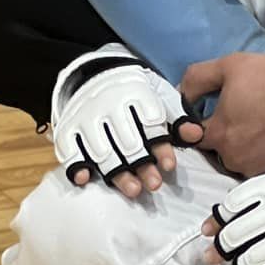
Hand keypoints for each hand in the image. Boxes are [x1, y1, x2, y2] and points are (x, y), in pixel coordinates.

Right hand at [52, 47, 202, 200]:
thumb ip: (178, 116)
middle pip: (127, 142)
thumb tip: (195, 134)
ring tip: (134, 190)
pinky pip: (70, 149)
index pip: (150, 124)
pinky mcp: (69, 128)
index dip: (161, 147)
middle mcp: (109, 105)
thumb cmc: (136, 93)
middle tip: (155, 185)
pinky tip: (85, 178)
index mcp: (135, 93)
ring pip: (102, 150)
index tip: (169, 166)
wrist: (97, 74)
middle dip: (142, 165)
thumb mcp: (160, 96)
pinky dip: (76, 165)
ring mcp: (86, 118)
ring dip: (118, 172)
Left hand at [180, 53, 264, 177]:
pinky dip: (264, 151)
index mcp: (218, 134)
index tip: (212, 110)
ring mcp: (258, 168)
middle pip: (218, 148)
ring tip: (263, 122)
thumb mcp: (230, 66)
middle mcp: (234, 158)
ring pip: (240, 157)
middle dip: (226, 133)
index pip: (193, 136)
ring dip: (245, 144)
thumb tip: (182, 95)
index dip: (198, 122)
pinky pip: (262, 163)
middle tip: (244, 112)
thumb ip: (196, 80)